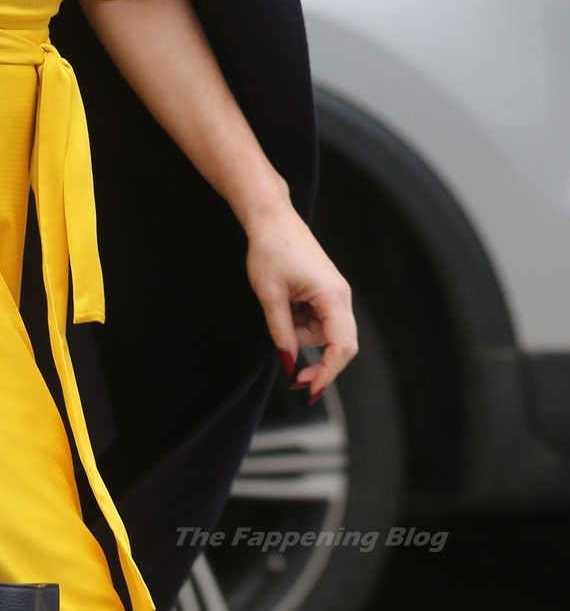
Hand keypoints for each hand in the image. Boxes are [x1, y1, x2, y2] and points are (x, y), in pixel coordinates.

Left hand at [243, 202, 357, 404]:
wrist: (272, 219)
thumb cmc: (270, 250)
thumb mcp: (270, 296)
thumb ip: (281, 332)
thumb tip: (288, 363)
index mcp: (332, 297)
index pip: (341, 346)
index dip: (329, 373)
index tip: (312, 392)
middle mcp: (340, 297)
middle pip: (338, 344)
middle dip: (318, 363)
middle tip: (294, 380)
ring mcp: (334, 294)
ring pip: (324, 333)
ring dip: (301, 335)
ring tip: (278, 308)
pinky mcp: (325, 292)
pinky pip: (318, 320)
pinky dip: (300, 322)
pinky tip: (284, 304)